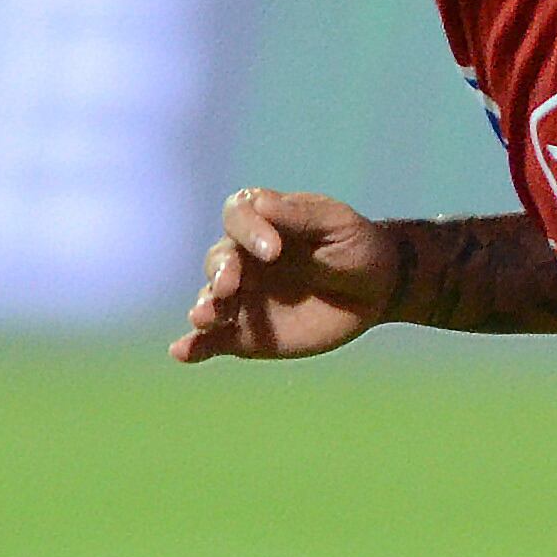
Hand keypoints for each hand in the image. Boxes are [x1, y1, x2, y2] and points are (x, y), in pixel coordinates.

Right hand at [176, 189, 400, 362]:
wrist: (374, 289)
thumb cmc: (355, 246)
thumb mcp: (336, 224)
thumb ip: (300, 215)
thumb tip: (260, 203)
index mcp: (262, 221)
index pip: (238, 216)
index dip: (249, 230)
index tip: (274, 250)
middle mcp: (243, 257)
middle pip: (218, 259)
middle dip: (221, 271)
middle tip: (230, 285)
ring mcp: (242, 296)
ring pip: (211, 298)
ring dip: (204, 307)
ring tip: (205, 317)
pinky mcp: (245, 333)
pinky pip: (214, 340)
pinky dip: (195, 346)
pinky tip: (182, 352)